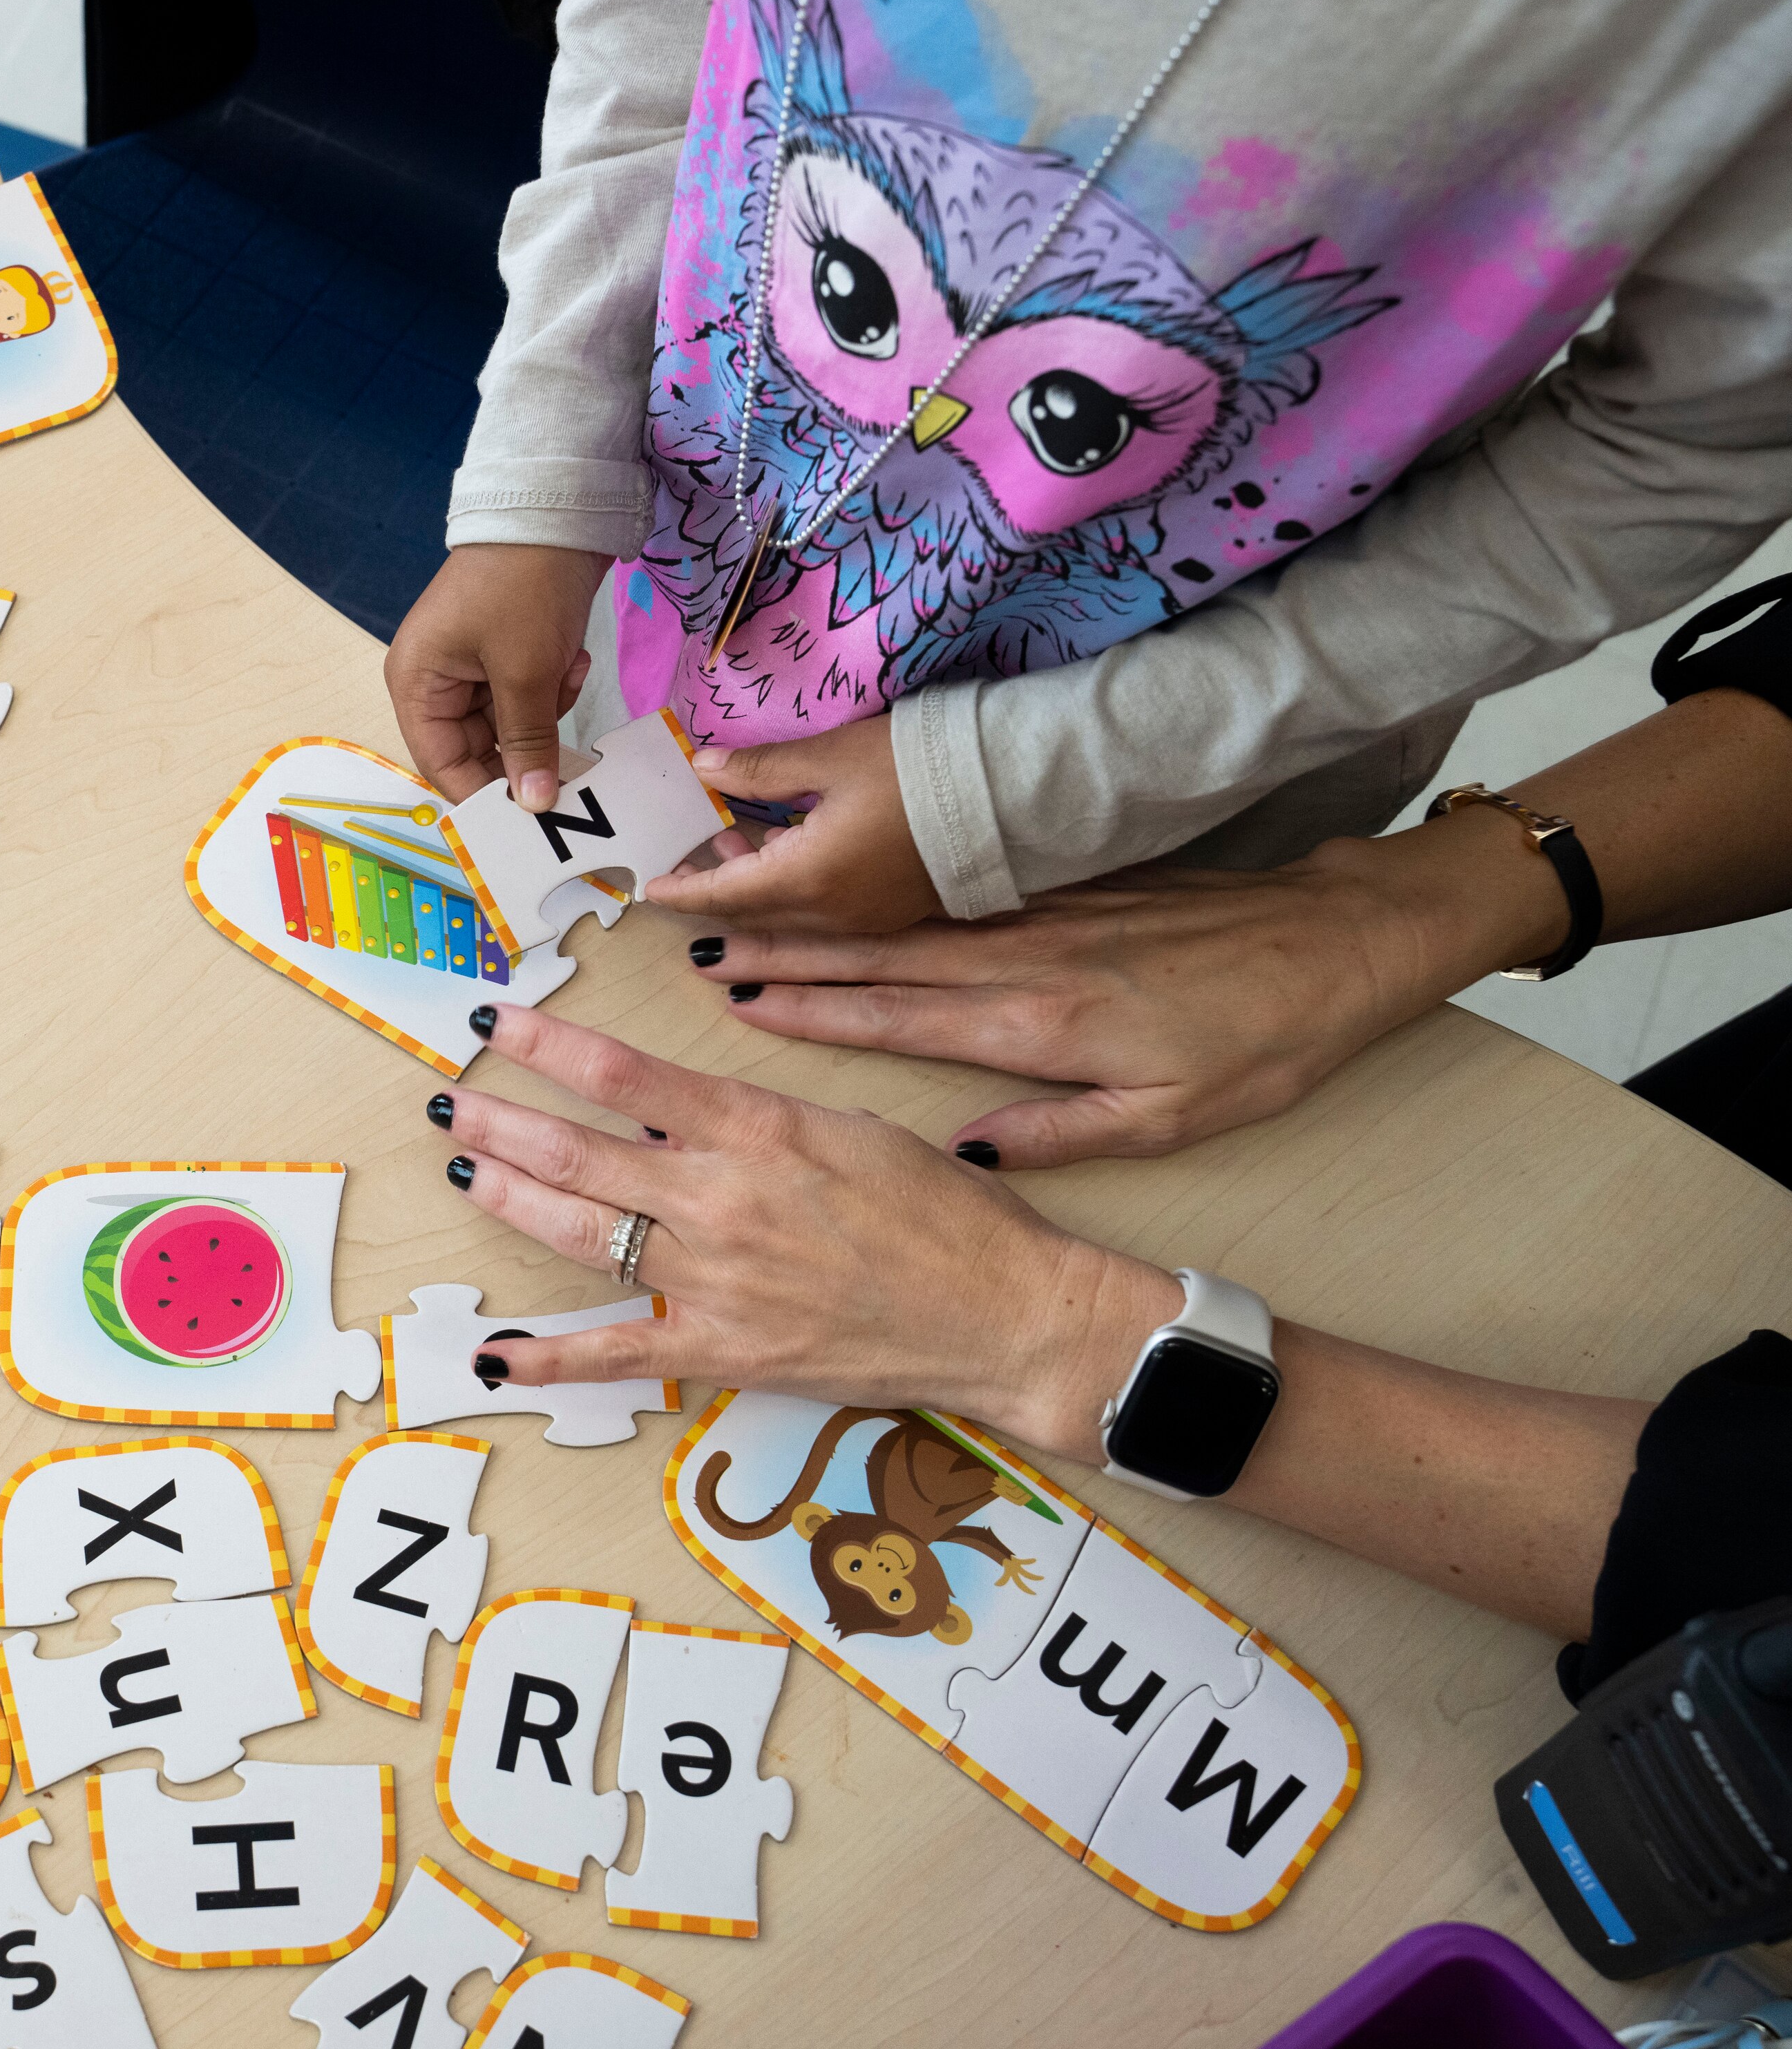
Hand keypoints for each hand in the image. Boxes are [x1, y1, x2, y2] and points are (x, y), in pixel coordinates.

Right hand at [387, 543, 609, 810]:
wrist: (556, 511)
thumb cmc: (522, 588)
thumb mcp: (525, 673)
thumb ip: (526, 743)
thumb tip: (533, 804)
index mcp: (417, 683)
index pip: (441, 763)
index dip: (483, 792)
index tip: (531, 814)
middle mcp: (435, 680)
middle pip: (478, 748)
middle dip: (527, 744)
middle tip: (569, 748)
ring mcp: (472, 667)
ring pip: (512, 725)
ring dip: (547, 709)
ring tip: (566, 668)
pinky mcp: (506, 654)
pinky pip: (529, 697)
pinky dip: (554, 686)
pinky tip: (571, 657)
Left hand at [434, 1003, 1176, 1453]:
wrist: (1005, 1311)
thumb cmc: (945, 1213)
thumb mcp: (848, 1128)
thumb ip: (752, 1119)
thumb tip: (670, 1107)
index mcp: (759, 1129)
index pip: (625, 1074)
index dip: (547, 1046)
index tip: (496, 1024)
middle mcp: (723, 1197)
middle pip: (581, 1151)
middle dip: (502, 1122)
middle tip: (450, 1101)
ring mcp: (717, 1278)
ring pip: (584, 1231)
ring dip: (510, 1199)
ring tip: (462, 1169)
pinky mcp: (725, 1350)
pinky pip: (617, 1353)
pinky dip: (550, 1359)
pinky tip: (495, 1355)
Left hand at [642, 713, 941, 932]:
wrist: (1010, 793)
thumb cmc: (917, 769)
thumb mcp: (831, 756)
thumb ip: (760, 768)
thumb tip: (703, 766)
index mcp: (807, 881)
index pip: (724, 896)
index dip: (682, 892)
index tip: (650, 888)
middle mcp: (831, 916)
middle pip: (750, 914)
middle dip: (711, 891)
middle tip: (683, 860)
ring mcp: (865, 921)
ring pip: (786, 917)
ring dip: (751, 888)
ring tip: (730, 842)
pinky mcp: (892, 912)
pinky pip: (822, 914)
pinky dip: (790, 890)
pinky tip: (786, 854)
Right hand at [696, 830, 1504, 1166]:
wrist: (1342, 939)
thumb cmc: (1266, 1042)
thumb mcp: (1171, 1116)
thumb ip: (1061, 1133)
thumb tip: (968, 1154)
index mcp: (1042, 1022)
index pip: (898, 1015)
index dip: (814, 1009)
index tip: (740, 998)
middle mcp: (1028, 961)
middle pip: (883, 958)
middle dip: (790, 955)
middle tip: (706, 949)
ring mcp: (1047, 918)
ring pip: (913, 924)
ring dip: (828, 925)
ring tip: (759, 921)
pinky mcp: (1074, 894)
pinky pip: (962, 903)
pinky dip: (898, 904)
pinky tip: (859, 900)